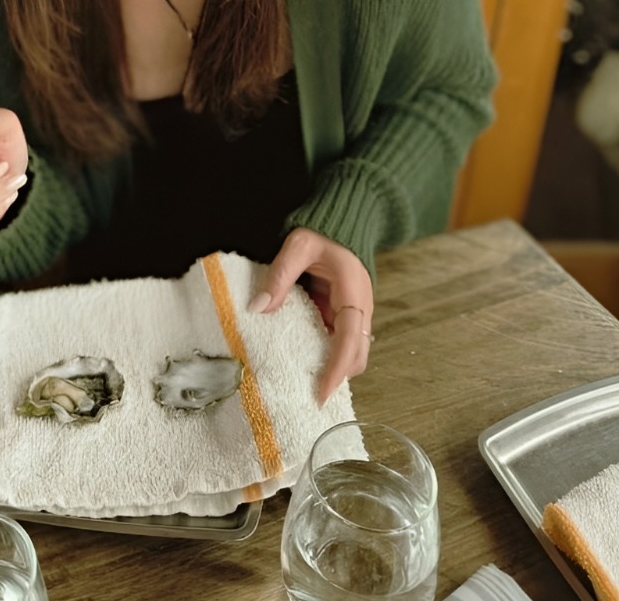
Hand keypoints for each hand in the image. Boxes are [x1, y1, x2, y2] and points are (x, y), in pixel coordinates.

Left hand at [249, 227, 374, 405]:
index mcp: (353, 290)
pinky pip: (341, 341)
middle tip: (311, 397)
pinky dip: (329, 355)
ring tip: (308, 385)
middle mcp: (360, 305)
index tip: (322, 392)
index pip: (349, 338)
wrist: (342, 221)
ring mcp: (355, 311)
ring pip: (352, 352)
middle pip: (357, 354)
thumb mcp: (298, 246)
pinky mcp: (346, 312)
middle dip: (338, 376)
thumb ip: (279, 275)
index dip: (337, 368)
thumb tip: (258, 309)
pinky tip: (308, 362)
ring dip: (335, 368)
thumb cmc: (322, 231)